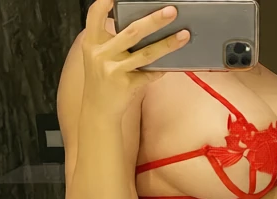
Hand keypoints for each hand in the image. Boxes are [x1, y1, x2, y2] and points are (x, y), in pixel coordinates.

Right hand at [82, 0, 190, 116]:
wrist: (98, 111)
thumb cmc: (102, 80)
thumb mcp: (98, 56)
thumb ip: (113, 40)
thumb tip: (144, 24)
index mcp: (92, 43)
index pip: (95, 15)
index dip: (104, 3)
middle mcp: (101, 54)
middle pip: (131, 32)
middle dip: (154, 20)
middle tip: (171, 11)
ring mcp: (113, 70)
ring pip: (146, 54)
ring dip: (168, 44)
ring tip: (184, 35)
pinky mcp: (126, 85)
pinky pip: (150, 74)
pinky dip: (161, 70)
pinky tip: (172, 64)